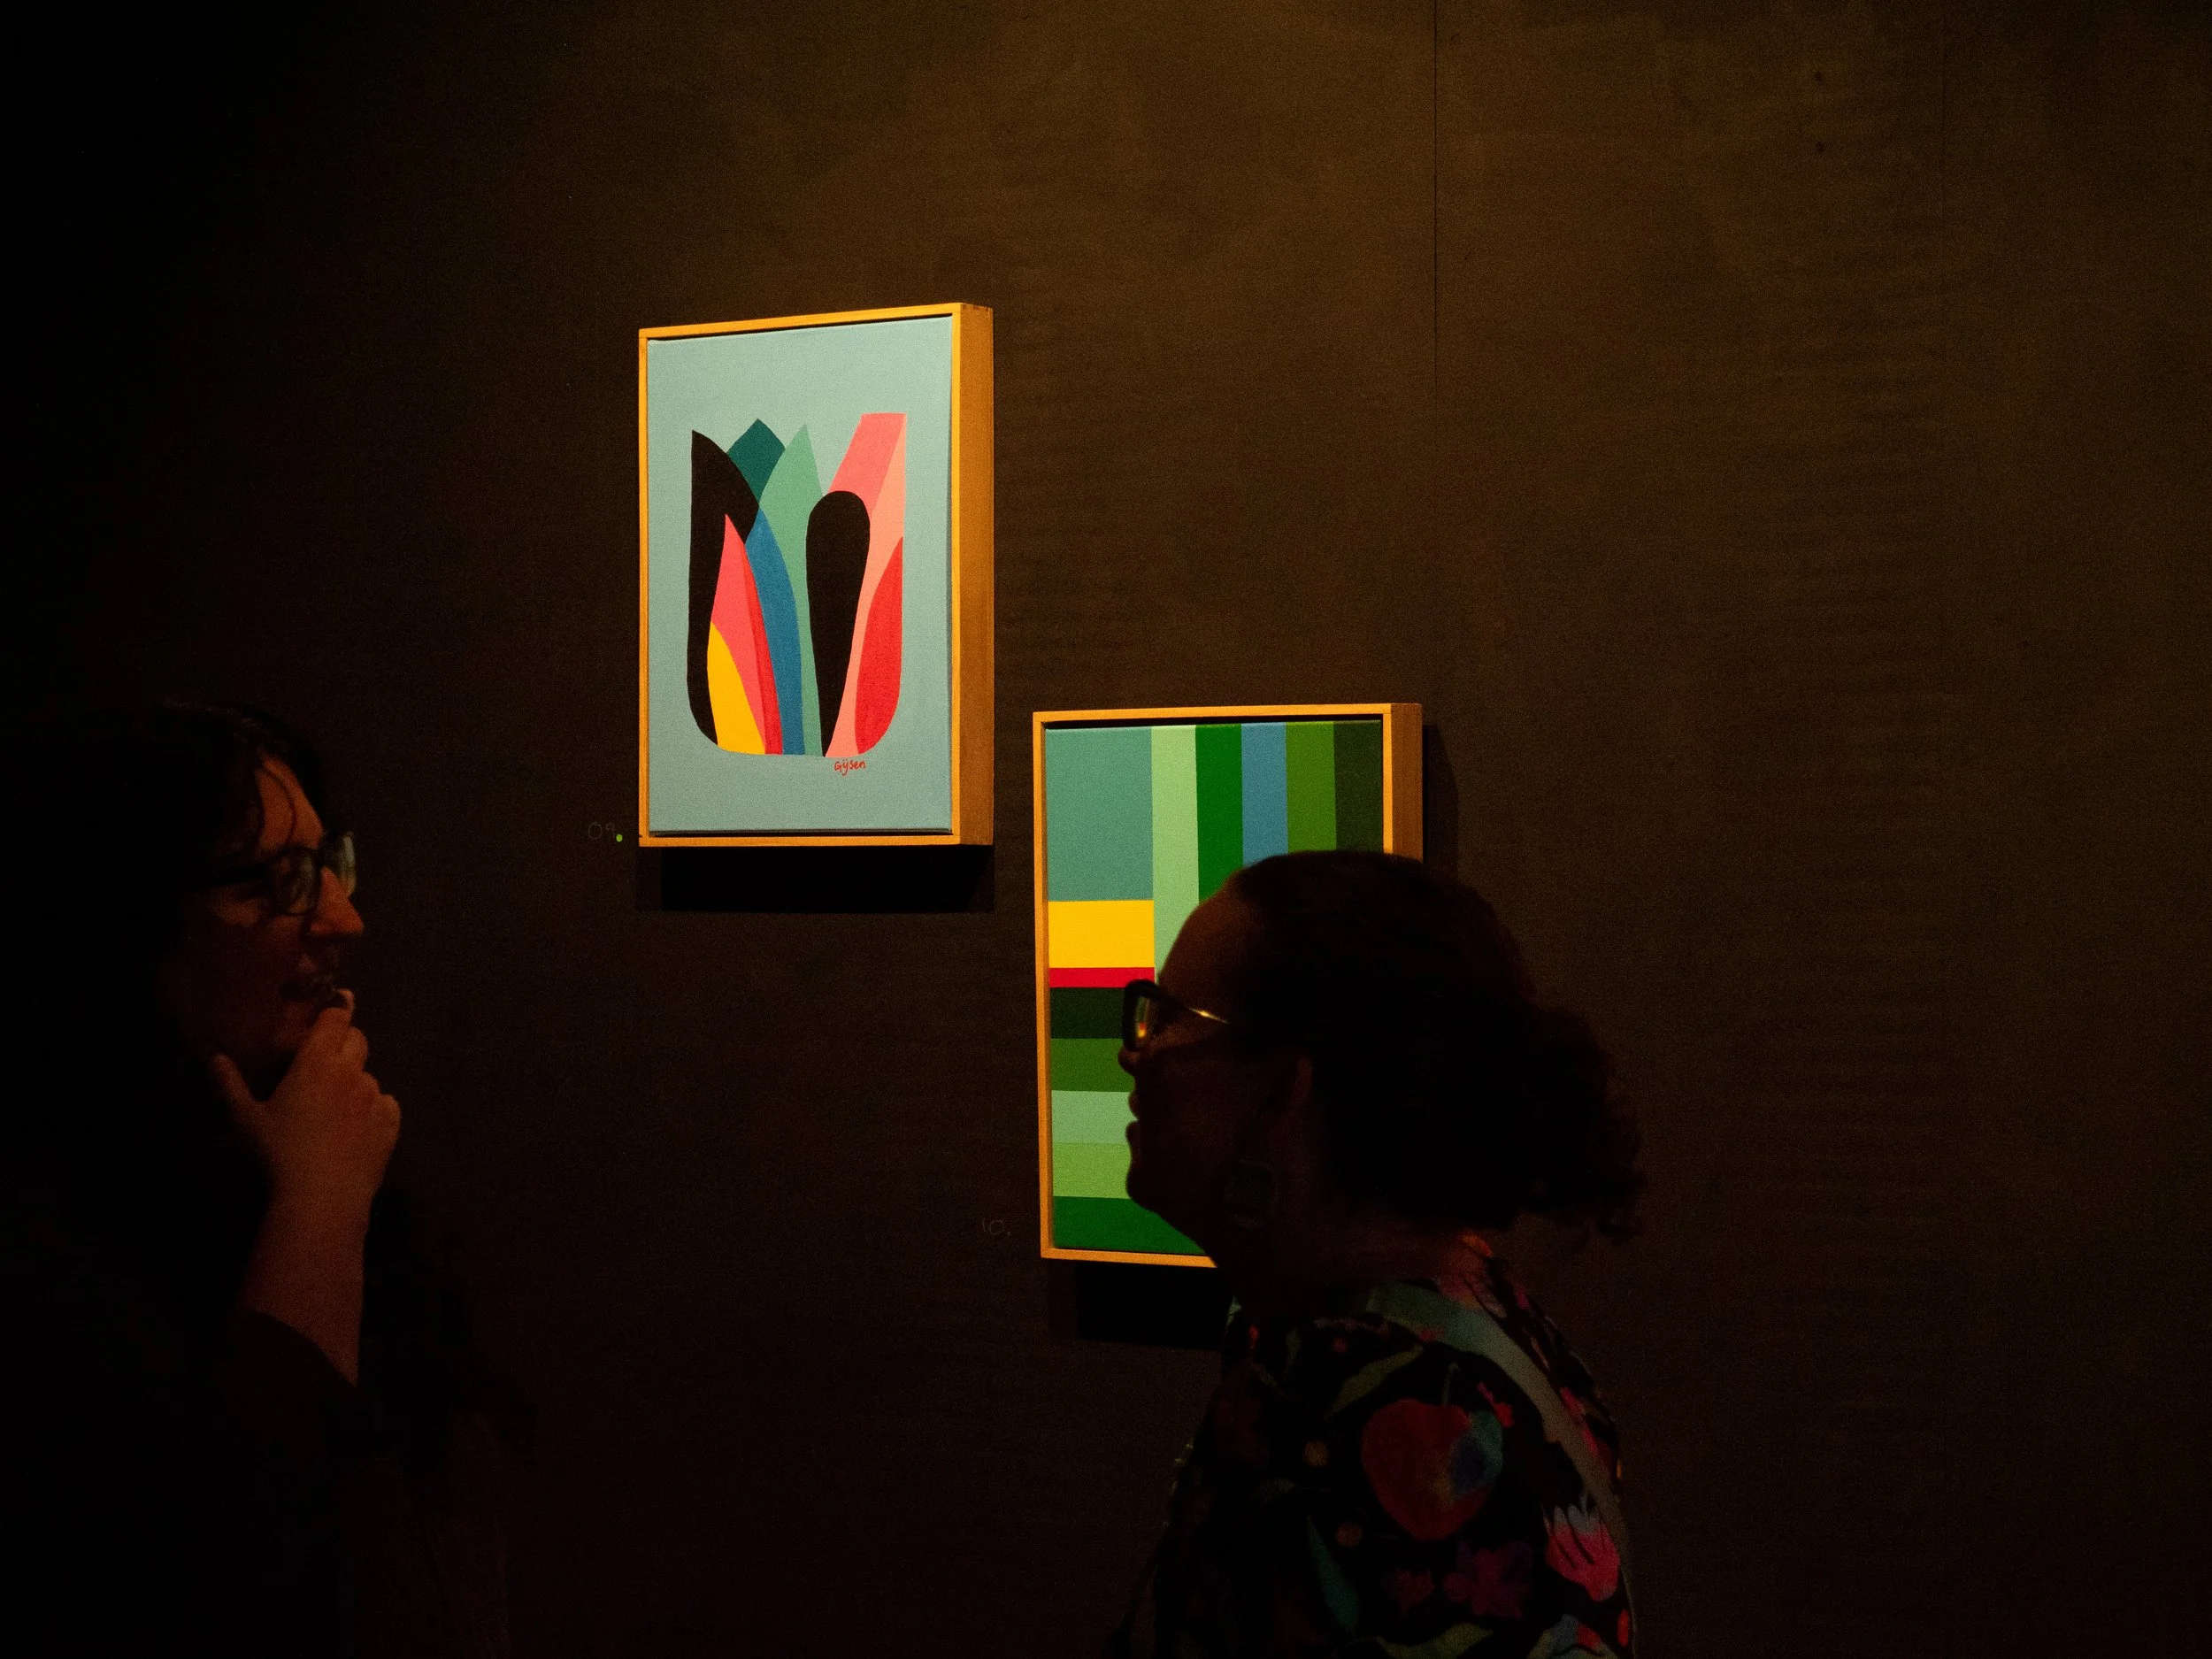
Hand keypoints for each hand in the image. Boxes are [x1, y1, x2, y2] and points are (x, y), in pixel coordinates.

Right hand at [213, 991, 399, 1240]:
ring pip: (369, 1076)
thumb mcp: (246, 1119)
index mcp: (317, 1062)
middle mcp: (352, 1071)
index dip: (336, 1010)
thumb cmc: (278, 1154)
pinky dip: (373, 1109)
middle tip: (325, 1061)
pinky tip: (354, 1129)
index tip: (337, 1004)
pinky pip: (386, 1104)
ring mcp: (376, 1096)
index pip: (335, 1019)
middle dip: (344, 1042)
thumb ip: (230, 1084)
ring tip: (334, 1108)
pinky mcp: (392, 1122)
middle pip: (357, 1040)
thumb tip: (214, 1057)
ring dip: (355, 1081)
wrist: (322, 1196)